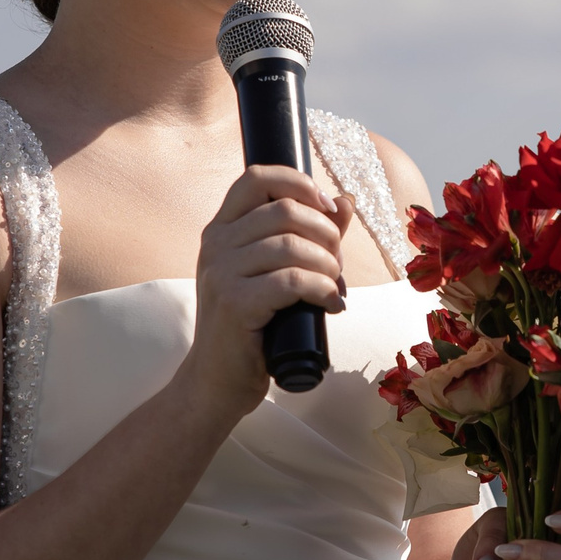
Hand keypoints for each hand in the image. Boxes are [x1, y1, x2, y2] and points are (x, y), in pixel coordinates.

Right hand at [177, 165, 353, 416]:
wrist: (216, 381)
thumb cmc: (251, 327)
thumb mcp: (275, 274)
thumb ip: (309, 235)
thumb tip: (345, 202)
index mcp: (222, 229)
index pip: (257, 178)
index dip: (299, 184)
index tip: (327, 210)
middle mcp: (215, 243)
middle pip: (286, 211)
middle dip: (326, 235)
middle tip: (336, 266)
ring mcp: (220, 272)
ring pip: (292, 245)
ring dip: (328, 266)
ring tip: (334, 288)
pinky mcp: (233, 303)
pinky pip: (292, 281)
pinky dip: (322, 290)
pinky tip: (331, 305)